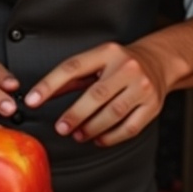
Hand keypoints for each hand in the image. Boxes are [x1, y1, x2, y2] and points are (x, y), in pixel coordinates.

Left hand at [23, 41, 169, 146]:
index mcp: (107, 52)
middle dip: (75, 114)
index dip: (49, 85)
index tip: (32, 100)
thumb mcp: (96, 61)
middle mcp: (126, 67)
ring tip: (77, 135)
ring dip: (91, 128)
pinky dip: (110, 137)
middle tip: (60, 128)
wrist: (159, 61)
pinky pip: (129, 127)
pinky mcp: (152, 106)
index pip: (73, 67)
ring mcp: (142, 87)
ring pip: (113, 113)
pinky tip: (98, 139)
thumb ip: (70, 78)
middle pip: (96, 94)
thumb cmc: (121, 63)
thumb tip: (42, 94)